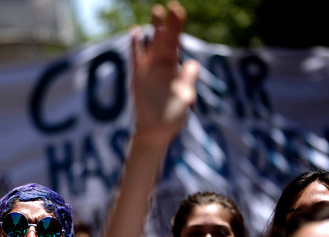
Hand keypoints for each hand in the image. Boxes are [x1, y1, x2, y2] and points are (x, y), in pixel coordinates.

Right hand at [132, 1, 199, 143]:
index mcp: (174, 69)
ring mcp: (148, 71)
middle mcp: (161, 66)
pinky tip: (136, 32)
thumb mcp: (185, 98)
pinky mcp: (137, 79)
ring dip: (153, 29)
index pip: (176, 43)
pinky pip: (136, 60)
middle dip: (167, 24)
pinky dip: (136, 47)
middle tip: (170, 6)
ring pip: (151, 45)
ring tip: (156, 11)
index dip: (177, 28)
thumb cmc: (172, 117)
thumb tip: (192, 63)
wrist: (156, 132)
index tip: (178, 11)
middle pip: (165, 40)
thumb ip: (188, 80)